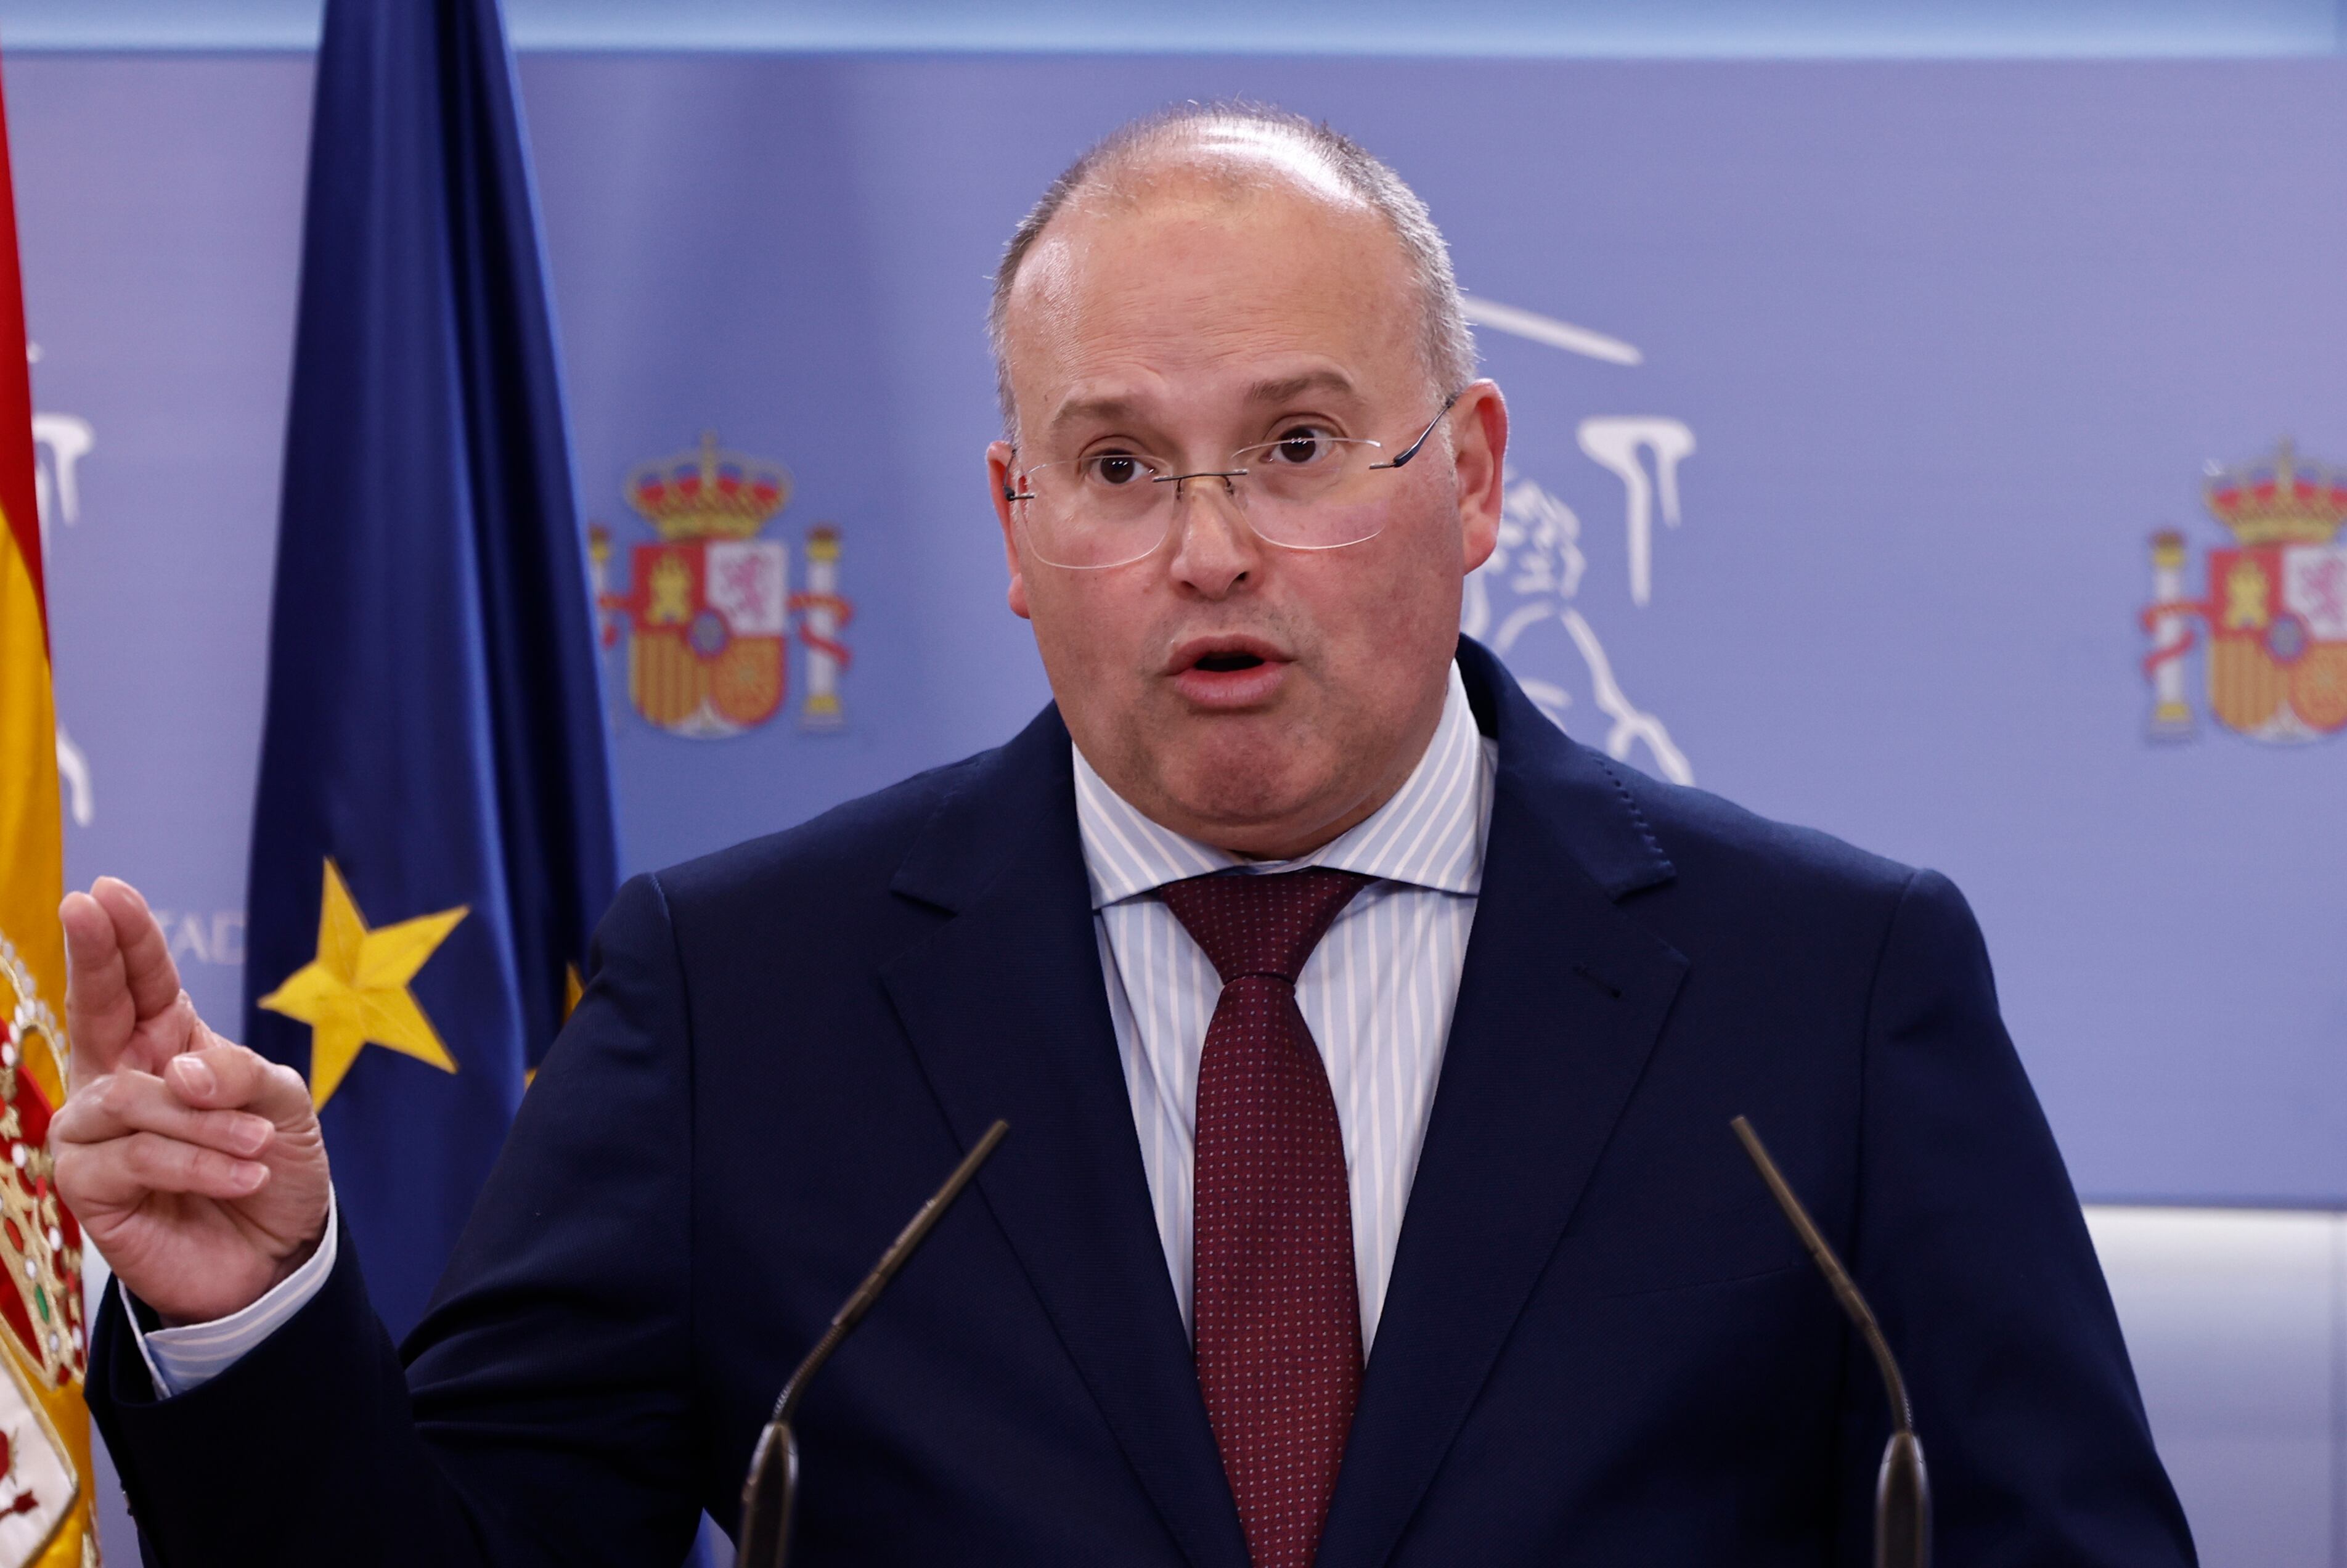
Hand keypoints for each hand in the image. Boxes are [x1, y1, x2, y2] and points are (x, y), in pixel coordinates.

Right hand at [50, 878, 330, 1325]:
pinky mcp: (90, 1189)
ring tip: (258, 1142)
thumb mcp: (283, 1104)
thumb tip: (177, 1071)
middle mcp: (121, 1082)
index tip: (103, 892)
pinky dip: (196, 1162)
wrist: (276, 1253)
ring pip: (132, 1099)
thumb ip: (240, 1073)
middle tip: (85, 908)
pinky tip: (241, 1175)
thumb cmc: (272, 1165)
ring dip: (205, 1120)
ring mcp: (97, 1135)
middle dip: (93, 956)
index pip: (139, 982)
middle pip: (95, 1010)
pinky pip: (133, 1157)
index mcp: (167, 1047)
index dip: (122, 938)